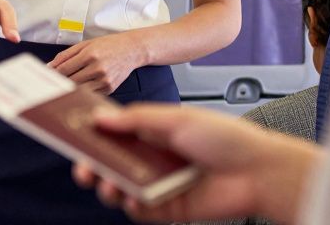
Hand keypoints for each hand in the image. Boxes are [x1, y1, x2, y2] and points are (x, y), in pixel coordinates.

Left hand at [49, 32, 147, 94]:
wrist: (131, 50)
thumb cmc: (108, 45)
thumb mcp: (85, 44)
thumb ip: (66, 55)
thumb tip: (50, 66)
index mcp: (89, 54)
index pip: (64, 69)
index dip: (53, 74)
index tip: (47, 76)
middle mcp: (97, 68)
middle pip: (70, 81)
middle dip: (61, 82)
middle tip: (54, 82)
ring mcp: (104, 80)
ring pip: (80, 90)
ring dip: (71, 88)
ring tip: (66, 85)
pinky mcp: (109, 88)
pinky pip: (91, 94)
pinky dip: (84, 92)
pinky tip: (81, 87)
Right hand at [71, 104, 320, 222]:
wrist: (259, 171)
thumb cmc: (225, 138)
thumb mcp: (176, 118)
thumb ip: (136, 120)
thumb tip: (99, 118)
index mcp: (152, 131)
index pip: (113, 131)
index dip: (92, 132)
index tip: (70, 130)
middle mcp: (152, 157)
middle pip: (111, 161)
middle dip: (92, 163)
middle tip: (82, 166)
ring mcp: (159, 183)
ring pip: (121, 187)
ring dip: (107, 186)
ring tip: (106, 184)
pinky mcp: (168, 208)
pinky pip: (140, 210)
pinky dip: (130, 205)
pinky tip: (131, 198)